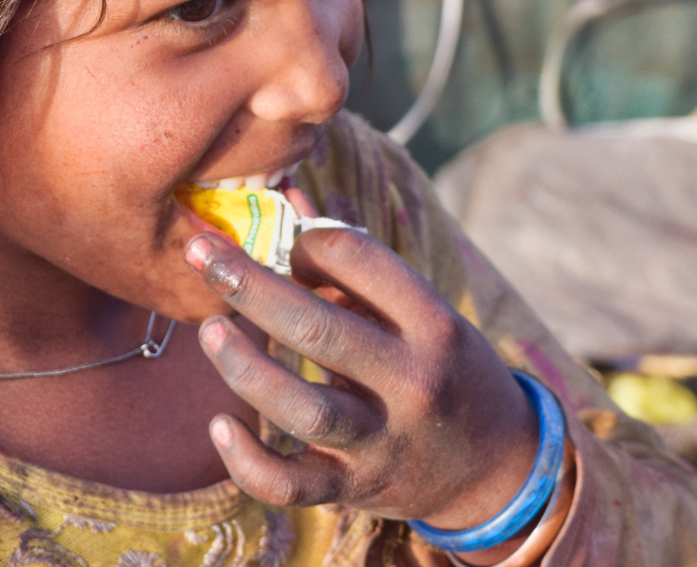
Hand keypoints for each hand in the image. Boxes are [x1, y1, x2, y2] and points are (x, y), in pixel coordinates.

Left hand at [182, 188, 539, 544]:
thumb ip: (356, 269)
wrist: (495, 470)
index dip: (307, 240)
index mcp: (432, 324)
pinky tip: (220, 426)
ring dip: (245, 367)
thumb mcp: (422, 314)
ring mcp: (382, 442)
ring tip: (211, 330)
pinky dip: (247, 461)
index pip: (361, 260)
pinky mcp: (353, 489)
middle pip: (318, 328)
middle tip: (201, 253)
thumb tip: (285, 208)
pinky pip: (290, 484)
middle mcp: (411, 382)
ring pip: (302, 408)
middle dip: (249, 284)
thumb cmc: (443, 369)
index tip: (279, 240)